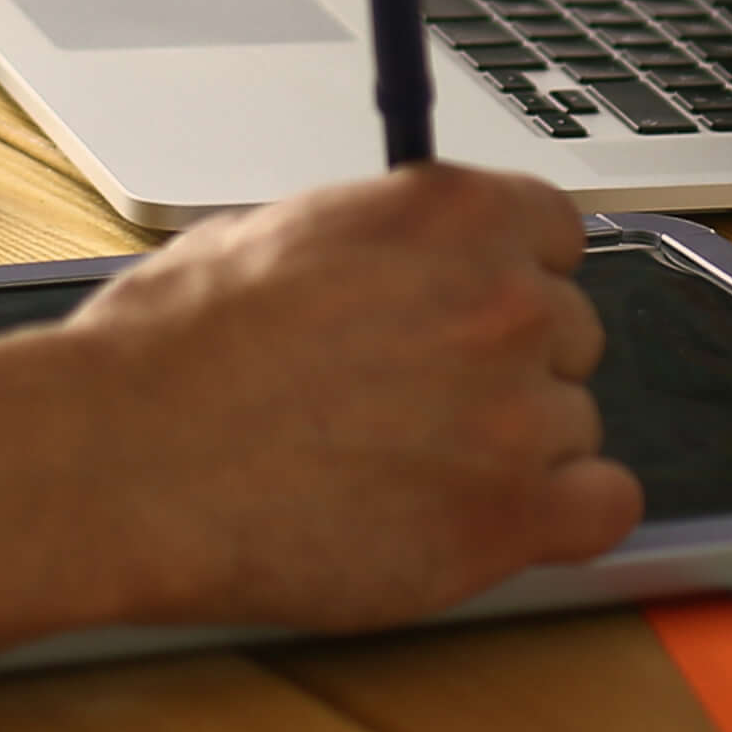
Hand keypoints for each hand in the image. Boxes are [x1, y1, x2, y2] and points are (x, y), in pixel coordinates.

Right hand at [33, 166, 639, 630]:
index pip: (556, 233)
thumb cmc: (167, 354)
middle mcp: (500, 299)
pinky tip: (488, 518)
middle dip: (506, 368)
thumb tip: (399, 265)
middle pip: (570, 334)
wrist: (125, 460)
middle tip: (417, 403)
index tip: (475, 313)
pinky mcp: (512, 515)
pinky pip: (606, 509)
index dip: (511, 277)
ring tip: (408, 469)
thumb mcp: (270, 232)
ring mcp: (516, 410)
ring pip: (575, 427)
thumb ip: (374, 245)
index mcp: (447, 212)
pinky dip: (560, 520)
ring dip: (514, 449)